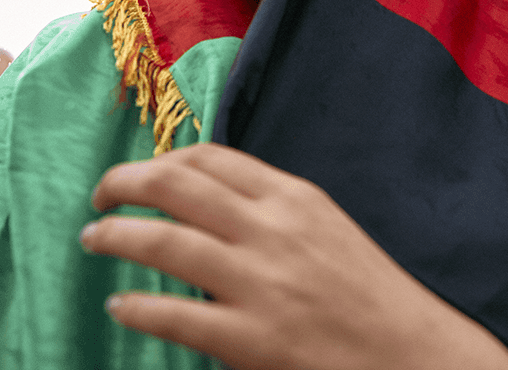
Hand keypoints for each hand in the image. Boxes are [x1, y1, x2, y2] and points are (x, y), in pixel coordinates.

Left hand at [80, 143, 507, 369]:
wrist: (415, 355)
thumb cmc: (368, 293)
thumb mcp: (325, 227)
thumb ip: (270, 208)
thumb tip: (203, 197)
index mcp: (292, 197)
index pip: (209, 158)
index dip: (160, 159)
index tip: (138, 173)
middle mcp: (273, 230)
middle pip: (176, 186)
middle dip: (123, 184)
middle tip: (99, 197)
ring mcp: (261, 284)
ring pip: (164, 242)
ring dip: (116, 237)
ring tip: (93, 239)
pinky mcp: (252, 340)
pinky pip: (174, 316)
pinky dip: (137, 307)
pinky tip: (119, 305)